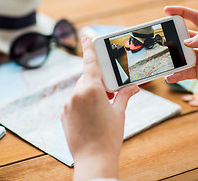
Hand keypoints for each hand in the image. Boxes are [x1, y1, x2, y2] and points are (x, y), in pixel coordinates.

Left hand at [61, 37, 138, 179]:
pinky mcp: (64, 114)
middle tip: (109, 92)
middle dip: (98, 82)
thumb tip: (133, 87)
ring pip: (80, 90)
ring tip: (102, 109)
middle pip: (87, 78)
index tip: (86, 37)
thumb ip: (124, 96)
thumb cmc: (109, 136)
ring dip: (90, 94)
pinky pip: (74, 102)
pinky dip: (82, 104)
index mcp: (91, 89)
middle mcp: (76, 93)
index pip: (90, 63)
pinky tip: (91, 117)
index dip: (89, 48)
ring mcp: (67, 104)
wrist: (93, 159)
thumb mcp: (119, 113)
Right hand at [165, 6, 197, 125]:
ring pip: (182, 55)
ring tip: (164, 60)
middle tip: (162, 40)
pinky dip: (176, 74)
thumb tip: (186, 40)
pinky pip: (183, 71)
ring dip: (173, 57)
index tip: (166, 11)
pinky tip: (170, 76)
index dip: (181, 12)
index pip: (196, 18)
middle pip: (185, 36)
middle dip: (173, 37)